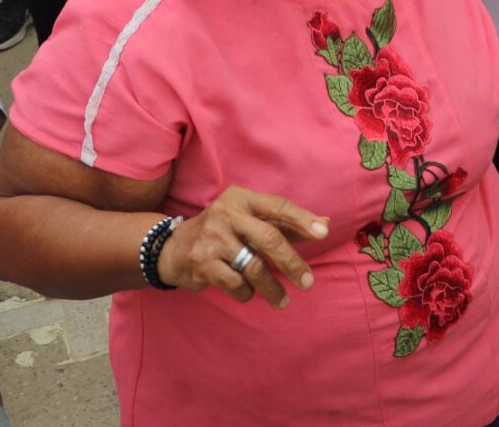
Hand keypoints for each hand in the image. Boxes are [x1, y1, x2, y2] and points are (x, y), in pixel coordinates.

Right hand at [156, 186, 329, 307]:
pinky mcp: (202, 263)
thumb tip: (325, 223)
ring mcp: (212, 238)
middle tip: (308, 282)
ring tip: (283, 301)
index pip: (278, 206)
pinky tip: (249, 293)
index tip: (323, 233)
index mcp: (241, 198)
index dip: (302, 219)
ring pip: (254, 267)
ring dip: (272, 288)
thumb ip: (284, 222)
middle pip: (269, 238)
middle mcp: (226, 214)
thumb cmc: (223, 231)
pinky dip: (247, 293)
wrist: (173, 247)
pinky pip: (236, 284)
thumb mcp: (249, 218)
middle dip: (292, 263)